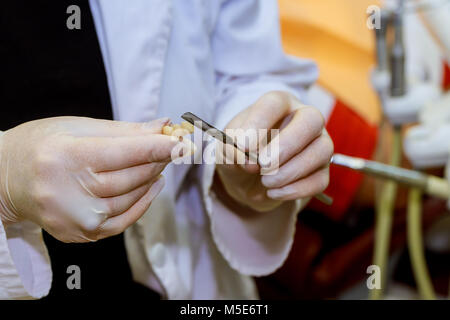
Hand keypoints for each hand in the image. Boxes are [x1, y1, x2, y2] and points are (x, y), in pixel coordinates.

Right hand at [0, 117, 185, 241]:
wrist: (5, 179)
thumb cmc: (41, 145)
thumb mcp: (77, 128)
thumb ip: (123, 131)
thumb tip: (163, 126)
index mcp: (65, 157)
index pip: (124, 153)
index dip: (158, 147)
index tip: (182, 141)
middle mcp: (68, 191)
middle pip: (131, 176)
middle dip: (159, 159)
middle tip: (175, 146)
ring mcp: (74, 218)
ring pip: (132, 197)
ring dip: (152, 178)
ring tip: (160, 162)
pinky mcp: (80, 233)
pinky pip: (124, 220)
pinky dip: (144, 202)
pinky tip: (153, 185)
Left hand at [216, 91, 333, 211]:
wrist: (247, 180)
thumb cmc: (240, 154)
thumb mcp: (226, 150)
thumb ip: (231, 151)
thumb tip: (246, 160)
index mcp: (278, 104)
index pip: (275, 103)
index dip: (259, 123)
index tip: (243, 145)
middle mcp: (304, 119)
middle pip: (311, 120)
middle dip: (286, 145)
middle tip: (263, 164)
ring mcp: (318, 144)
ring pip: (321, 151)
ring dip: (290, 171)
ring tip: (265, 181)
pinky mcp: (322, 171)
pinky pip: (320, 180)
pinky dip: (295, 189)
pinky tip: (274, 192)